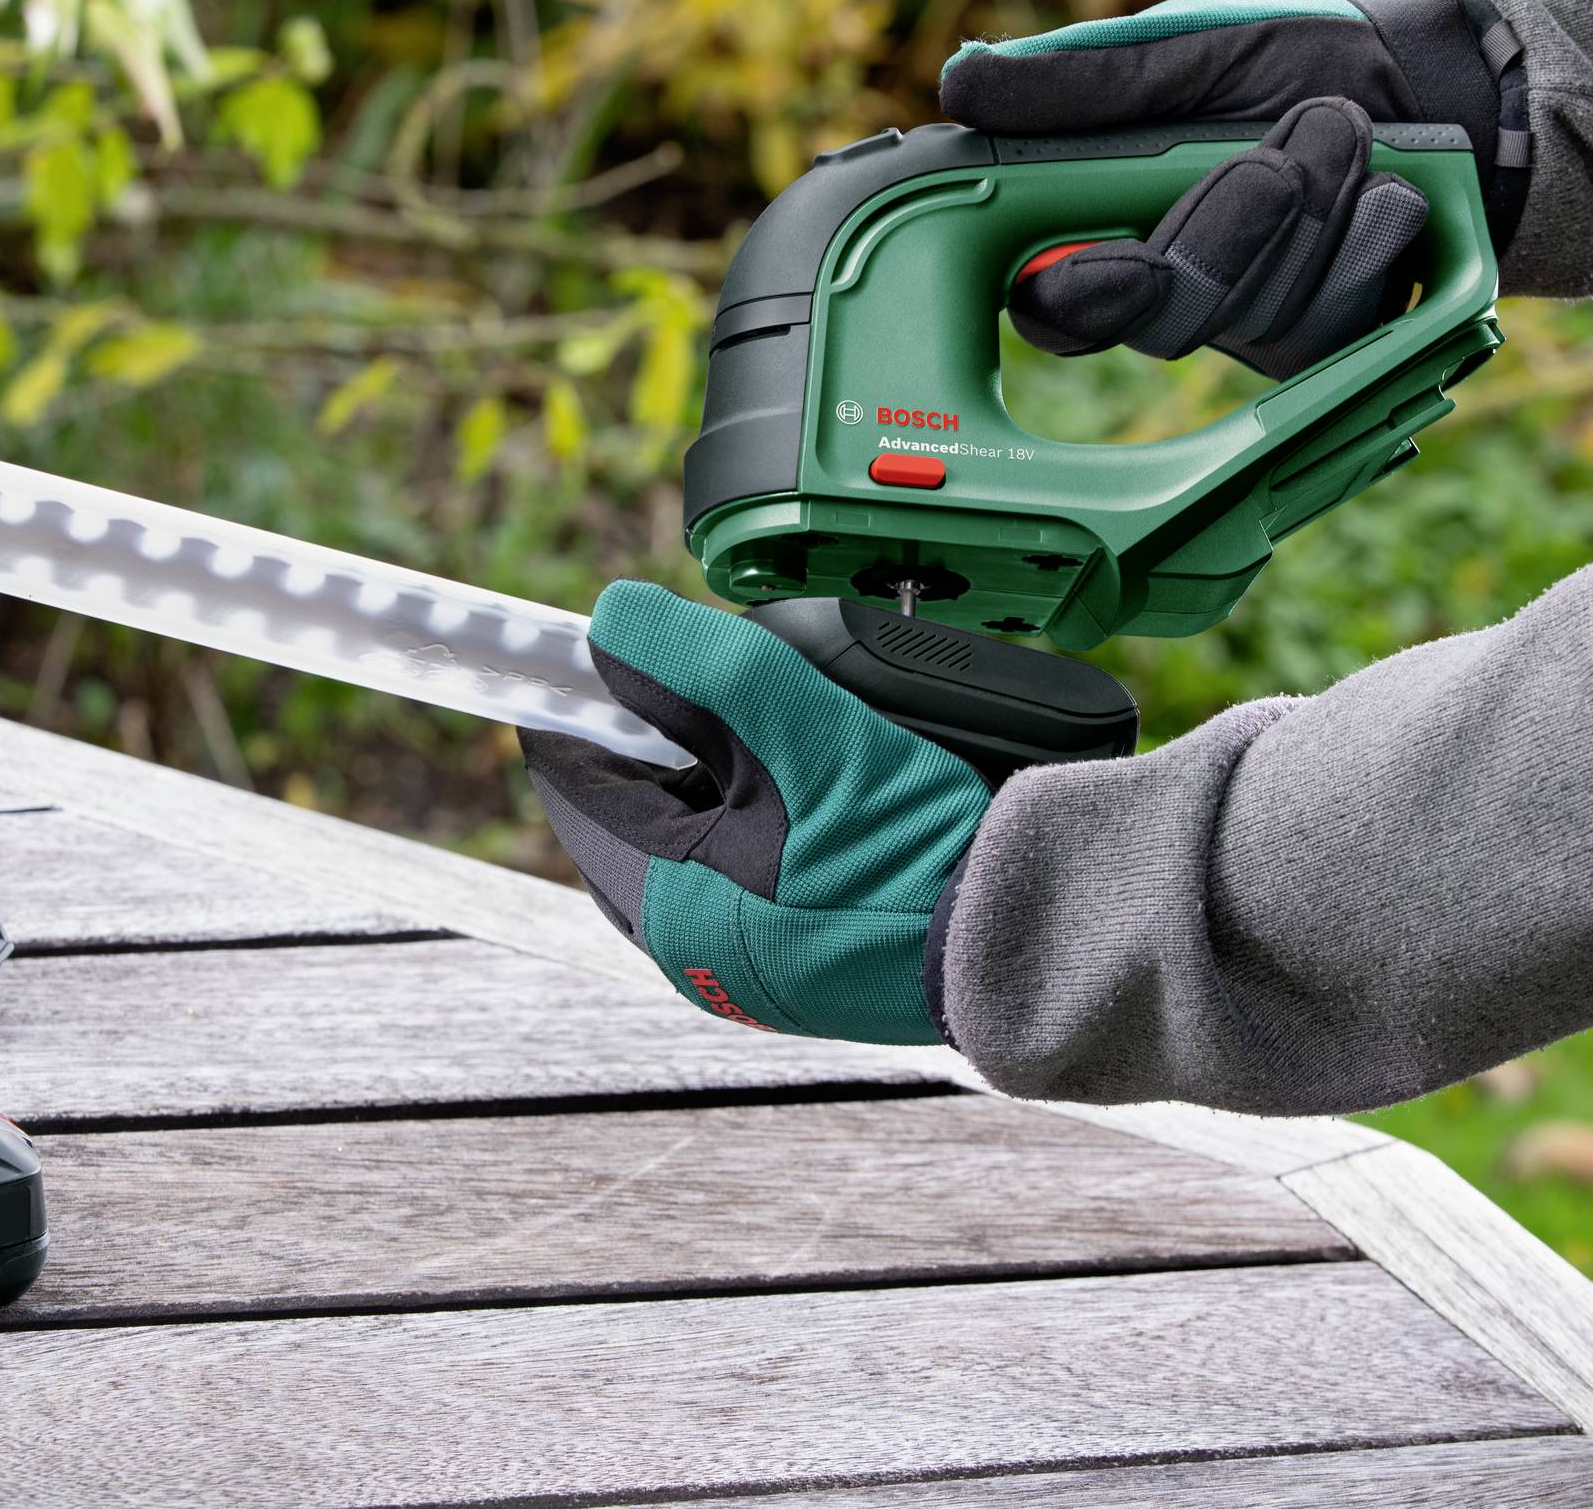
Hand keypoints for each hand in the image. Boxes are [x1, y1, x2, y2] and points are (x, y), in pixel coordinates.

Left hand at [519, 581, 989, 1045]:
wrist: (1019, 942)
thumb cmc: (915, 851)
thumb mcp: (804, 731)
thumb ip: (700, 668)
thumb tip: (612, 620)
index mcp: (664, 898)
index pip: (573, 781)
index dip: (579, 704)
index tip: (597, 653)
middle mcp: (685, 949)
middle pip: (624, 814)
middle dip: (652, 746)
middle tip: (711, 691)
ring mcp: (736, 969)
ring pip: (679, 848)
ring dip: (703, 786)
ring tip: (773, 741)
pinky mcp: (787, 973)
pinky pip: (731, 885)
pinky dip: (746, 832)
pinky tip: (806, 801)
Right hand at [941, 0, 1515, 378]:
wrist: (1426, 81)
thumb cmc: (1285, 59)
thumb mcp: (1181, 51)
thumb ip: (1080, 82)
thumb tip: (959, 84)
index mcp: (1105, 228)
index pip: (1054, 302)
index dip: (1076, 294)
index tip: (1107, 263)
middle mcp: (1167, 290)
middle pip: (1162, 318)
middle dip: (1223, 233)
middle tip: (1272, 162)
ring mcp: (1247, 322)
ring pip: (1256, 310)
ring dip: (1311, 211)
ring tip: (1346, 131)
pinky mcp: (1328, 338)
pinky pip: (1335, 321)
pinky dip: (1368, 241)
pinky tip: (1389, 194)